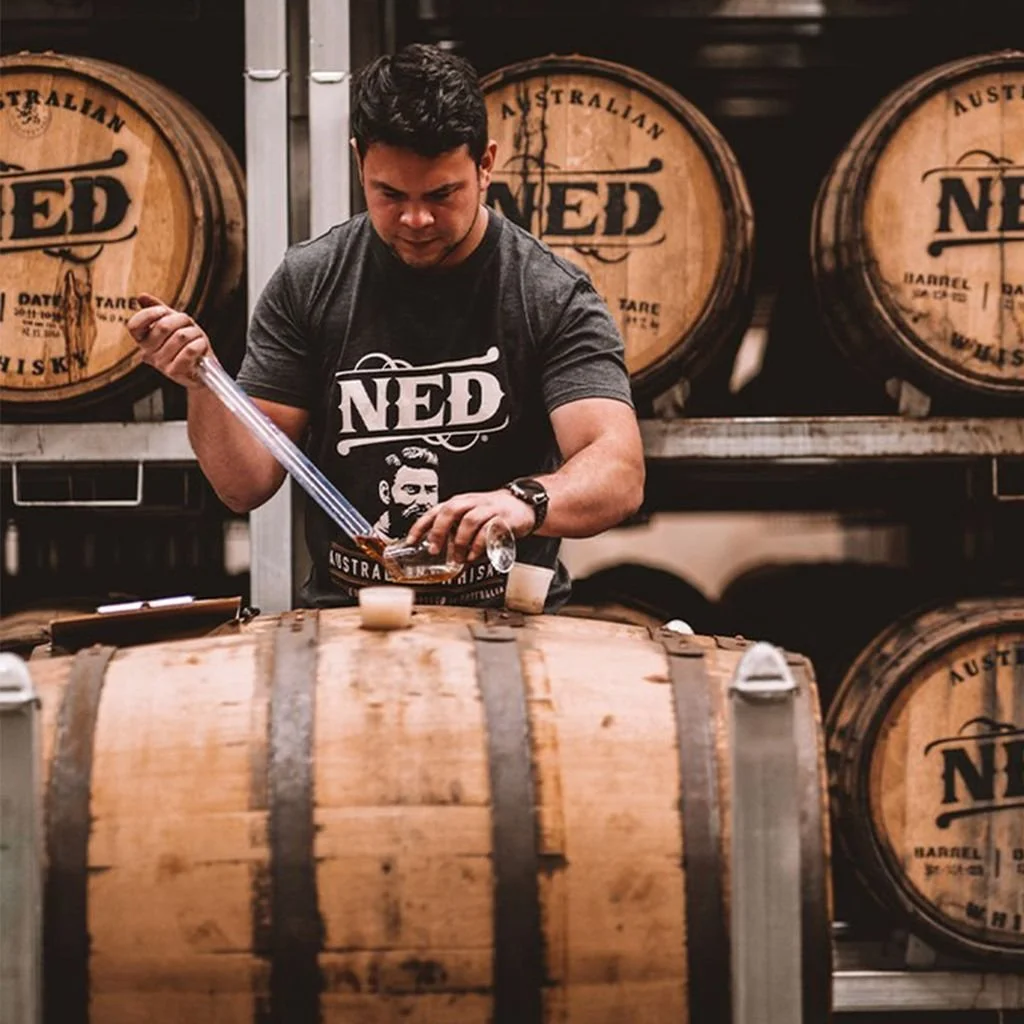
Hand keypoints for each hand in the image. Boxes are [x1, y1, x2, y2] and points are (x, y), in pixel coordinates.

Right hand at [127, 292, 211, 388]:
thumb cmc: (189, 344)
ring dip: (195, 333)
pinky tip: (201, 348)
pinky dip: (200, 344)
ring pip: (180, 336)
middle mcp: (149, 353)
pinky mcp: (175, 372)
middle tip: (189, 326)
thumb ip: (159, 310)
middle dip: (182, 320)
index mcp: (144, 340)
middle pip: (163, 326)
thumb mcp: (175, 324)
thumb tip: (141, 296)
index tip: (164, 311)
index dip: (149, 314)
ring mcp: (161, 364)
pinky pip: (190, 350)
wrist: (205, 369)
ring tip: (197, 339)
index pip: (134, 325)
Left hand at [405, 488, 536, 564]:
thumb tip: (437, 550)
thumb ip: (455, 530)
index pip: (435, 511)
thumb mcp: (470, 516)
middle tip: (435, 549)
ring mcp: (488, 509)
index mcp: (460, 502)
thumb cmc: (493, 512)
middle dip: (440, 531)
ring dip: (461, 541)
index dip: (421, 525)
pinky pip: (489, 530)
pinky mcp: (503, 519)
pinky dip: (480, 545)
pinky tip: (475, 555)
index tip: (411, 540)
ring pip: (469, 520)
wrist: (523, 505)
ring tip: (458, 557)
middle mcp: (472, 503)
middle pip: (451, 510)